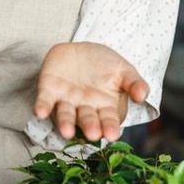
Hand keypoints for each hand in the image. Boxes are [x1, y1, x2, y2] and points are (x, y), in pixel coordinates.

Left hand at [34, 42, 148, 141]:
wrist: (82, 48)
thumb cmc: (105, 65)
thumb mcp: (123, 71)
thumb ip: (134, 83)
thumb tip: (143, 95)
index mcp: (104, 106)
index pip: (108, 120)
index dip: (110, 127)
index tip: (112, 135)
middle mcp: (84, 107)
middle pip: (86, 119)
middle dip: (89, 127)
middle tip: (93, 135)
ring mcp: (66, 100)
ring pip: (65, 114)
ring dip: (65, 123)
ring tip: (66, 132)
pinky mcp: (49, 89)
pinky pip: (45, 100)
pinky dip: (43, 106)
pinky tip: (40, 112)